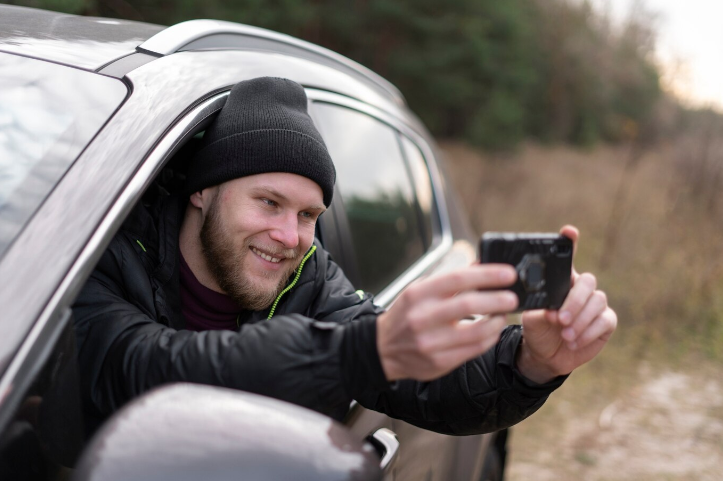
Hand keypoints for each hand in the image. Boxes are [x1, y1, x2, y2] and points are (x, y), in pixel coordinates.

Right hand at [377, 264, 517, 380]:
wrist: (383, 349)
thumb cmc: (406, 314)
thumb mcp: (420, 291)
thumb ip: (449, 280)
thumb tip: (481, 265)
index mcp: (418, 294)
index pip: (457, 279)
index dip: (487, 275)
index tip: (508, 273)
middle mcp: (422, 318)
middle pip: (469, 305)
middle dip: (497, 299)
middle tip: (513, 297)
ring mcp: (430, 342)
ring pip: (476, 331)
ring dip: (497, 321)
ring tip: (503, 314)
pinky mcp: (439, 362)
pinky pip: (474, 349)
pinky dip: (489, 338)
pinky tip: (493, 330)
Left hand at [517, 225, 617, 382]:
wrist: (545, 354)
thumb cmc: (537, 329)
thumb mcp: (531, 316)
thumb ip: (541, 309)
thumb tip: (552, 310)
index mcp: (561, 280)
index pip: (567, 257)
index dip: (570, 242)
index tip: (569, 231)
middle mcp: (581, 288)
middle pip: (588, 281)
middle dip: (574, 301)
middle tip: (559, 319)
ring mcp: (595, 304)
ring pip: (597, 301)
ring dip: (580, 319)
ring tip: (564, 334)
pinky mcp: (606, 322)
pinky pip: (604, 321)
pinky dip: (588, 332)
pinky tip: (573, 341)